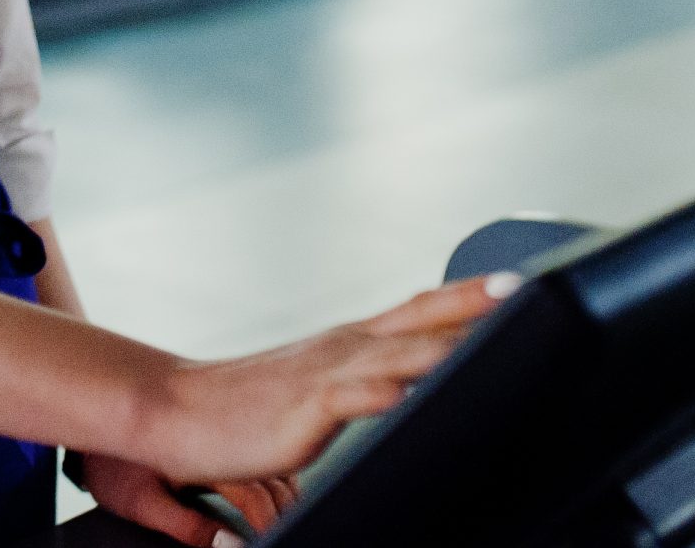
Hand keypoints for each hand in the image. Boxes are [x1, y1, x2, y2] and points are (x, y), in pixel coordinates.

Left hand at [82, 450, 293, 546]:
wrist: (93, 426)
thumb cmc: (113, 466)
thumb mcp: (144, 504)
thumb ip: (189, 527)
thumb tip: (230, 545)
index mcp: (206, 457)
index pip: (257, 497)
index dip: (271, 525)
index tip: (273, 539)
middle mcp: (219, 439)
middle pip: (273, 481)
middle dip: (282, 511)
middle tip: (282, 533)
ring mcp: (221, 432)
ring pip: (271, 465)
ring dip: (282, 492)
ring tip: (282, 518)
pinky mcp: (217, 429)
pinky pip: (259, 454)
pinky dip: (272, 475)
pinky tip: (272, 491)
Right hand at [134, 275, 514, 489]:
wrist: (174, 411)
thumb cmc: (242, 410)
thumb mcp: (316, 394)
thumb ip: (362, 389)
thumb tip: (404, 392)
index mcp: (348, 344)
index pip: (419, 311)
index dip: (469, 296)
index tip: (518, 283)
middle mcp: (343, 349)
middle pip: (419, 319)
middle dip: (471, 304)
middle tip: (520, 289)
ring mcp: (325, 374)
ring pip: (394, 352)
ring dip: (441, 341)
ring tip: (487, 330)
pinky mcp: (303, 409)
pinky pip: (348, 397)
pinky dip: (379, 392)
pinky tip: (406, 392)